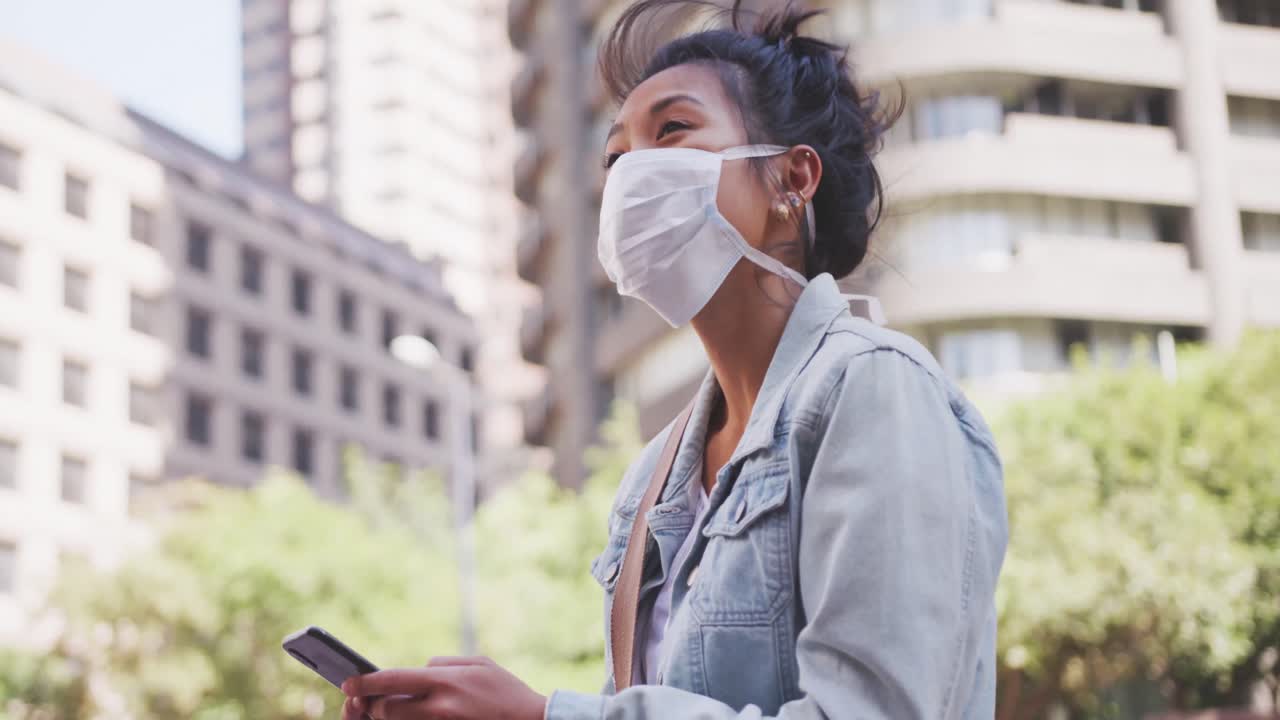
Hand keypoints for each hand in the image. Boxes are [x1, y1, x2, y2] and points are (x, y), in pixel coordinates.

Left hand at [341, 655, 545, 719]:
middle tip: (370, 703)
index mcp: (445, 679)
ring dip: (390, 719)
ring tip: (389, 710)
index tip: (347, 683)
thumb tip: (420, 667)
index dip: (365, 682)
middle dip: (374, 707)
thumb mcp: (480, 663)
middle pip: (388, 709)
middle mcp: (440, 705)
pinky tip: (412, 717)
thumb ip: (445, 663)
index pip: (392, 679)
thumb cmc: (507, 691)